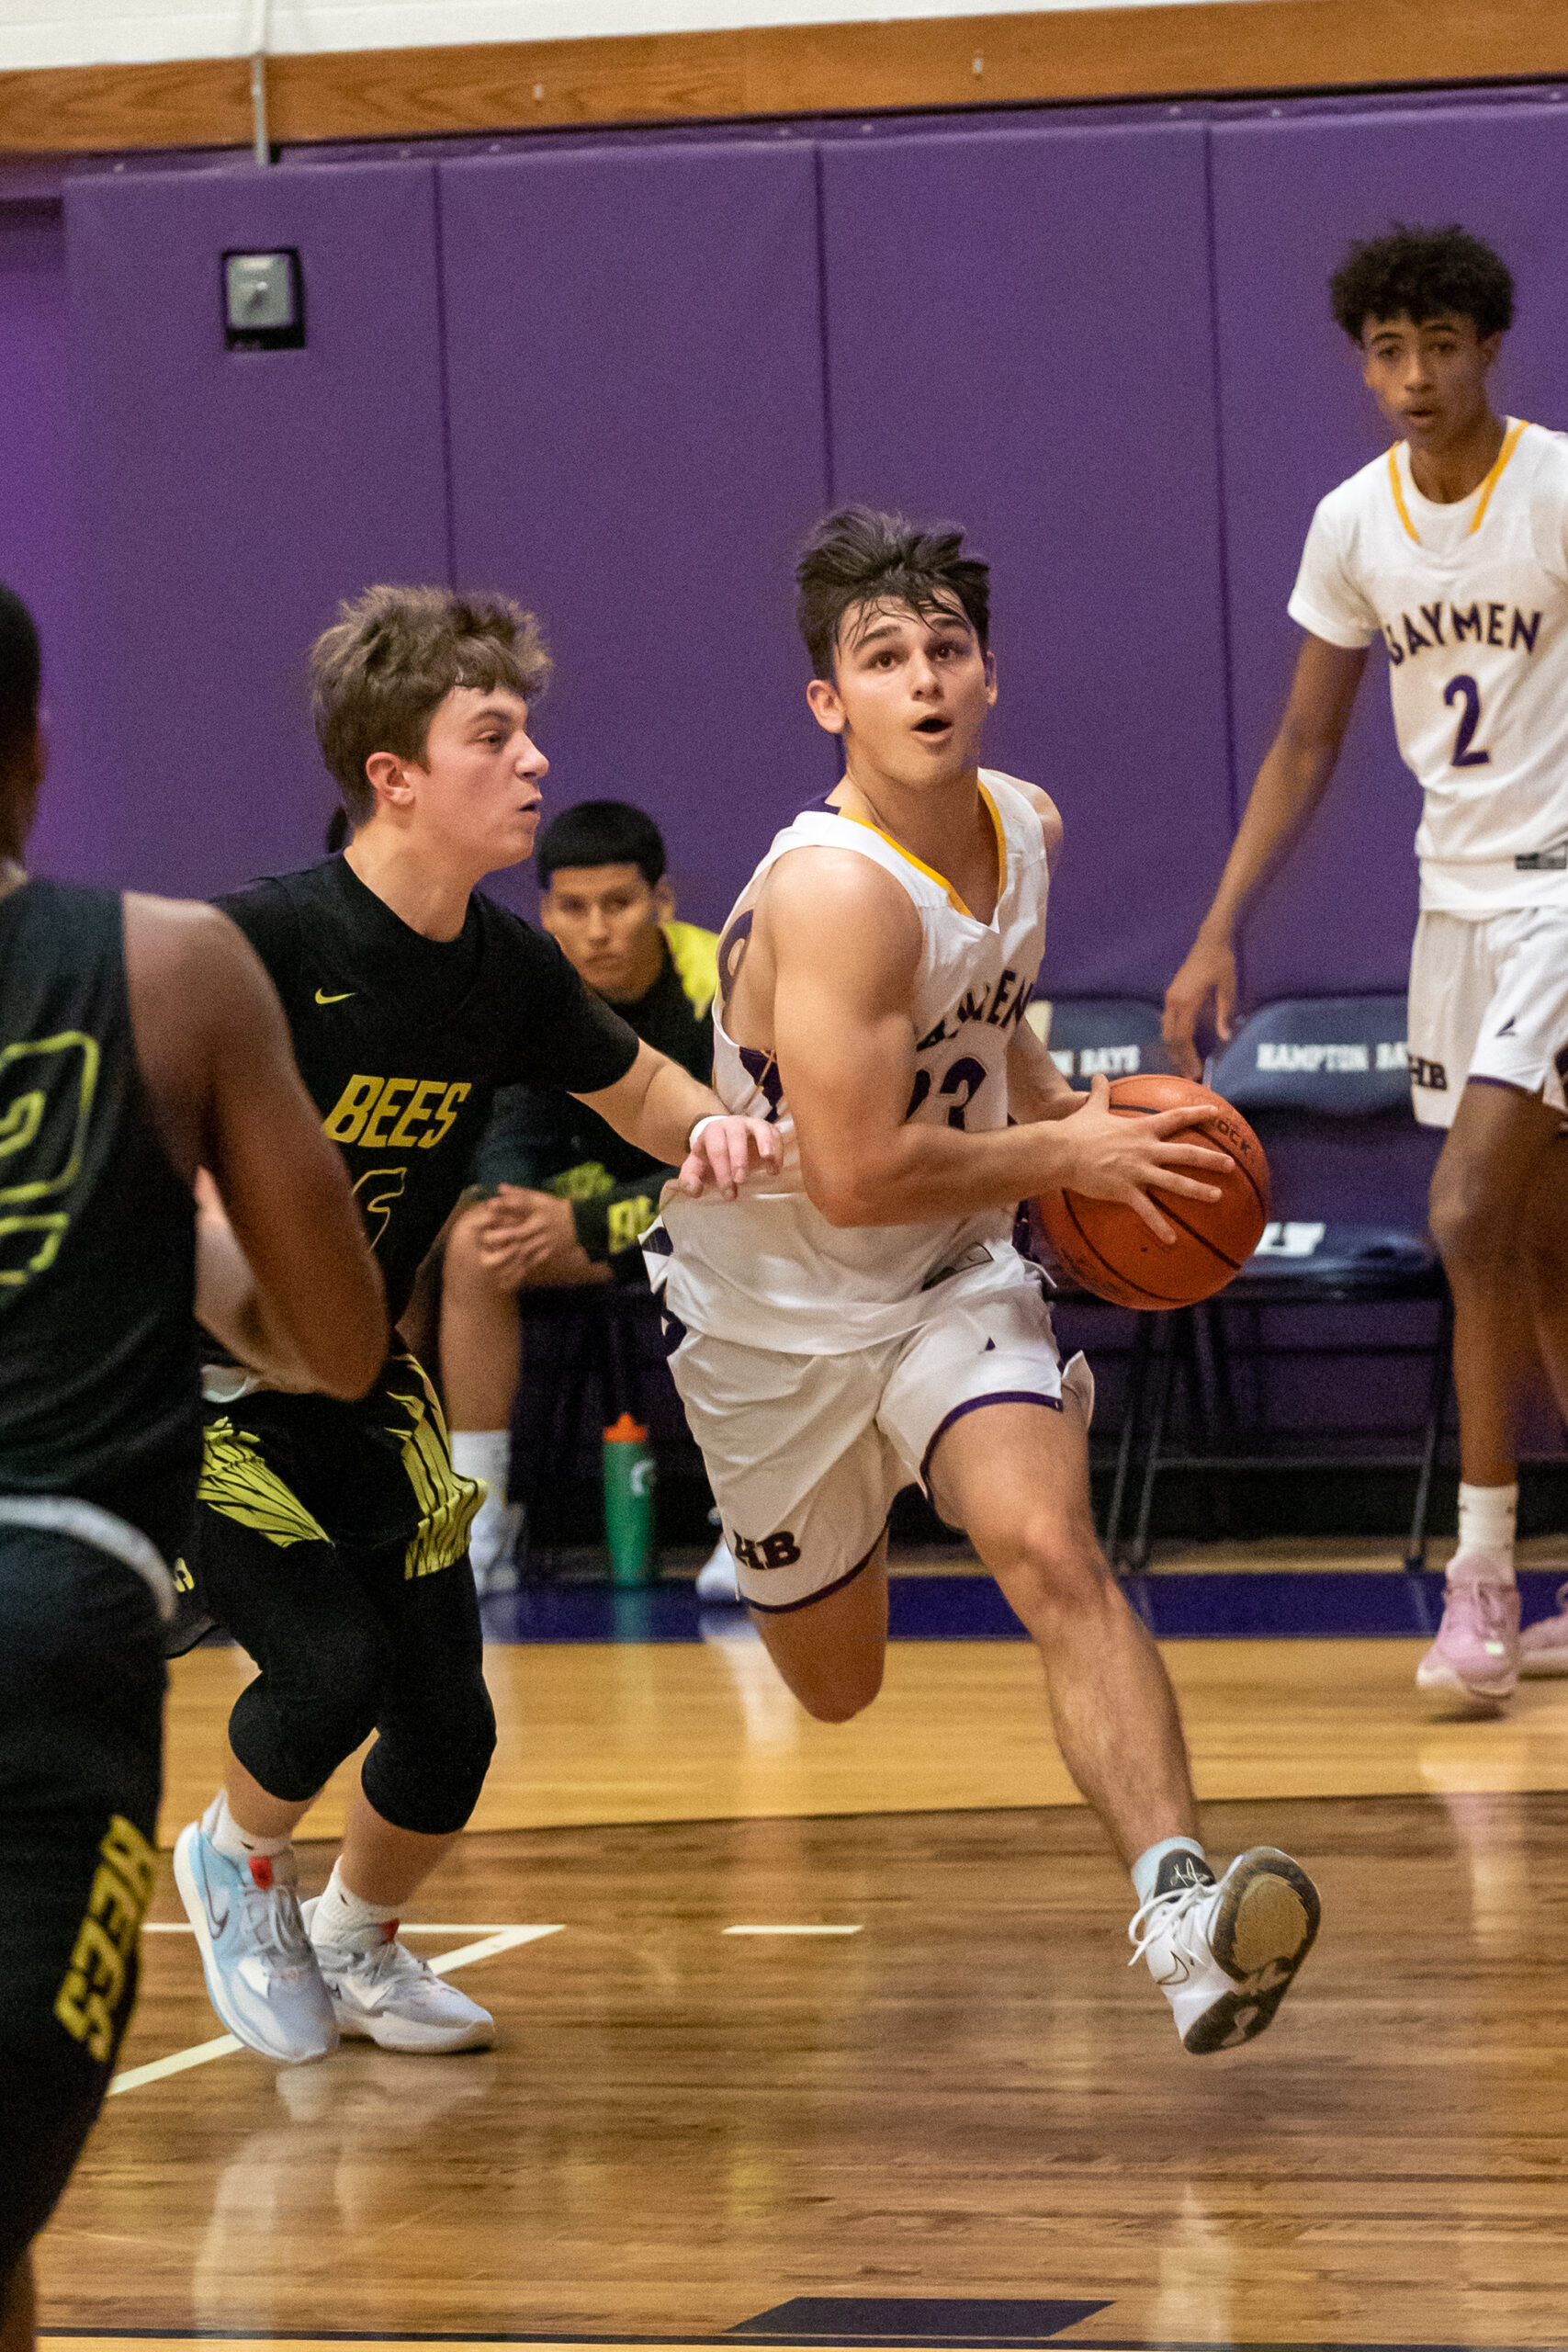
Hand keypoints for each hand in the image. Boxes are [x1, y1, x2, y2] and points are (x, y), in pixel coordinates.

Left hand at [471, 1187, 580, 1284]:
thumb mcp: (540, 1198)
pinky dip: (519, 1268)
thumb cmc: (554, 1209)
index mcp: (539, 1209)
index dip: (505, 1203)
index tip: (490, 1205)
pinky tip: (506, 1274)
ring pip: (524, 1250)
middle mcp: (542, 1224)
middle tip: (486, 1238)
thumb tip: (500, 1188)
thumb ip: (520, 1193)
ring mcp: (545, 1240)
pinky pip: (532, 1261)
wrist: (580, 1224)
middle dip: (502, 1235)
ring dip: (508, 1255)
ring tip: (492, 1259)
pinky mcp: (548, 1252)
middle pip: (519, 1232)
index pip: (521, 1203)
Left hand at [675, 1115, 783, 1201]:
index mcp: (712, 1132)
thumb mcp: (695, 1170)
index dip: (721, 1171)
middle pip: (736, 1136)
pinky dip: (778, 1150)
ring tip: (768, 1162)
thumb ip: (689, 1181)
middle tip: (741, 1180)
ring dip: (765, 1144)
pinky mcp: (768, 1130)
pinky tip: (775, 1169)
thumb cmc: (710, 1160)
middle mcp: (732, 1124)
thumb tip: (695, 1190)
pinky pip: (776, 1134)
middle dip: (739, 1158)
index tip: (728, 1193)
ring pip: (760, 1128)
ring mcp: (752, 1125)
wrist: (725, 1144)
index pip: (716, 1149)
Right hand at [1050, 1074, 1230, 1243]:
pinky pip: (1147, 1211)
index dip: (1197, 1114)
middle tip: (1231, 1165)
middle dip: (1211, 1159)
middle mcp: (1145, 1149)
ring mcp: (1137, 1171)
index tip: (1217, 1113)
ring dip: (1198, 1190)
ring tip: (1218, 1197)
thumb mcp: (1090, 1109)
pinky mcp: (1125, 1190)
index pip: (1176, 1118)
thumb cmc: (1074, 1131)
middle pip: (1185, 1152)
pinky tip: (1172, 1239)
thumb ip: (1100, 1093)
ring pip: (1175, 1182)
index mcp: (1140, 1129)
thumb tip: (1097, 1075)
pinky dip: (1160, 1225)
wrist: (1060, 1152)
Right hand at [1162, 934, 1238, 1079]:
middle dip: (1180, 1058)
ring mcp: (1171, 996)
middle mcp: (1174, 1000)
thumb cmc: (1222, 962)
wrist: (1209, 940)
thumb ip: (1224, 1014)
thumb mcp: (1228, 989)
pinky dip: (1174, 1037)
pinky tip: (1183, 1046)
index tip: (1196, 1071)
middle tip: (1190, 1075)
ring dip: (1176, 1049)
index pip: (1183, 1037)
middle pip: (1172, 1038)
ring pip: (1167, 1031)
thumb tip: (1225, 1037)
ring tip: (1186, 1064)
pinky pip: (1168, 1021)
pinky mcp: (1172, 994)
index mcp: (1187, 1000)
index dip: (1188, 1057)